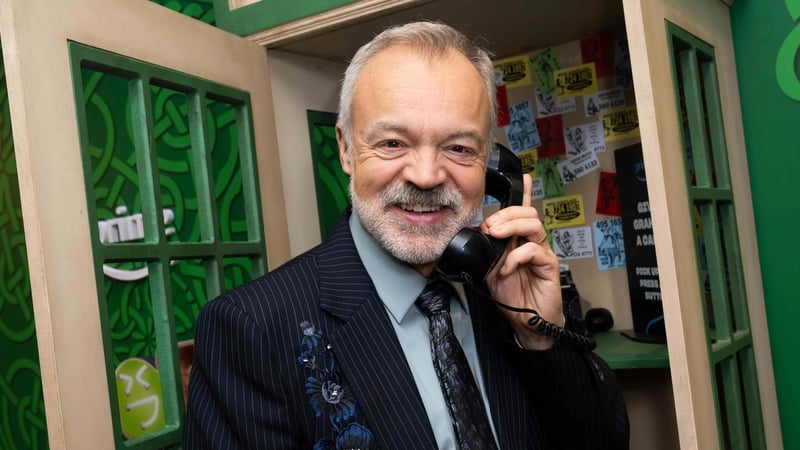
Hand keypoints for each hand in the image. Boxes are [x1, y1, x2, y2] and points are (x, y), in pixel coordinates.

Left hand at [481, 174, 562, 349]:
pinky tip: (506, 269)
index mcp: (519, 240)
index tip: (523, 177)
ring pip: (534, 225)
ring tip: (497, 237)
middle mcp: (532, 242)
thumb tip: (476, 233)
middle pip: (527, 213)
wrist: (527, 321)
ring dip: (511, 227)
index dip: (524, 193)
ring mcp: (542, 253)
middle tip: (490, 227)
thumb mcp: (490, 270)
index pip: (523, 211)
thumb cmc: (512, 295)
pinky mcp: (549, 266)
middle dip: (506, 214)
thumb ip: (486, 251)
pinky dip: (515, 257)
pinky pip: (534, 251)